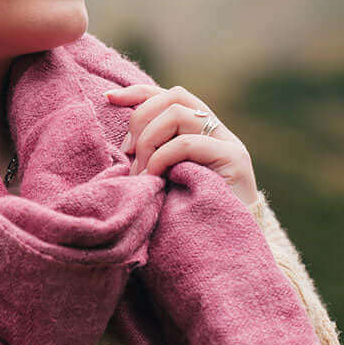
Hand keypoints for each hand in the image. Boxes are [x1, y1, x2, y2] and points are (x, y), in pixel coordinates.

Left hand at [105, 83, 258, 209]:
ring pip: (180, 114)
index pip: (171, 97)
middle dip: (141, 118)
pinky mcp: (235, 160)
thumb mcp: (165, 183)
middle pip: (175, 97)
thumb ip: (154, 159)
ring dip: (150, 141)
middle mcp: (219, 133)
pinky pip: (189, 142)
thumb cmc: (187, 221)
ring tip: (143, 173)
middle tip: (127, 153)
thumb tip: (123, 145)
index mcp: (203, 133)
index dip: (138, 93)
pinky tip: (155, 178)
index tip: (108, 98)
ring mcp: (229, 144)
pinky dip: (163, 157)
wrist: (225, 251)